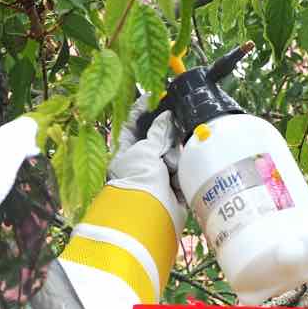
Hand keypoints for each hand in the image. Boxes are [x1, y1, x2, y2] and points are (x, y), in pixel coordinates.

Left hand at [111, 102, 185, 229]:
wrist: (151, 212)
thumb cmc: (139, 179)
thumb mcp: (145, 149)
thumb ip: (157, 132)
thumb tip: (165, 117)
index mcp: (126, 153)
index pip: (132, 126)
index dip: (140, 111)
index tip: (151, 96)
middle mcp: (140, 163)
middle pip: (157, 139)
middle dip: (165, 136)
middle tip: (173, 128)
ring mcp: (157, 176)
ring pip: (171, 154)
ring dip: (172, 158)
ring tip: (168, 169)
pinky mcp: (172, 188)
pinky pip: (181, 171)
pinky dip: (181, 173)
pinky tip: (176, 179)